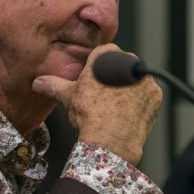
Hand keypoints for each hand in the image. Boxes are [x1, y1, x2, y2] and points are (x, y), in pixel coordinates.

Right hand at [31, 44, 162, 164]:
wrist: (111, 140)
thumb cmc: (89, 114)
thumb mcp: (68, 96)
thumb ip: (53, 84)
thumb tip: (38, 82)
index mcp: (107, 56)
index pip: (101, 53)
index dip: (95, 67)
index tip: (91, 80)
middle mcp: (129, 62)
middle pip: (119, 64)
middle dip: (113, 76)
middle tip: (102, 95)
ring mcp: (145, 78)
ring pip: (134, 79)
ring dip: (128, 87)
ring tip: (115, 107)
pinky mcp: (156, 94)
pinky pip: (147, 94)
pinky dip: (140, 101)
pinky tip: (128, 112)